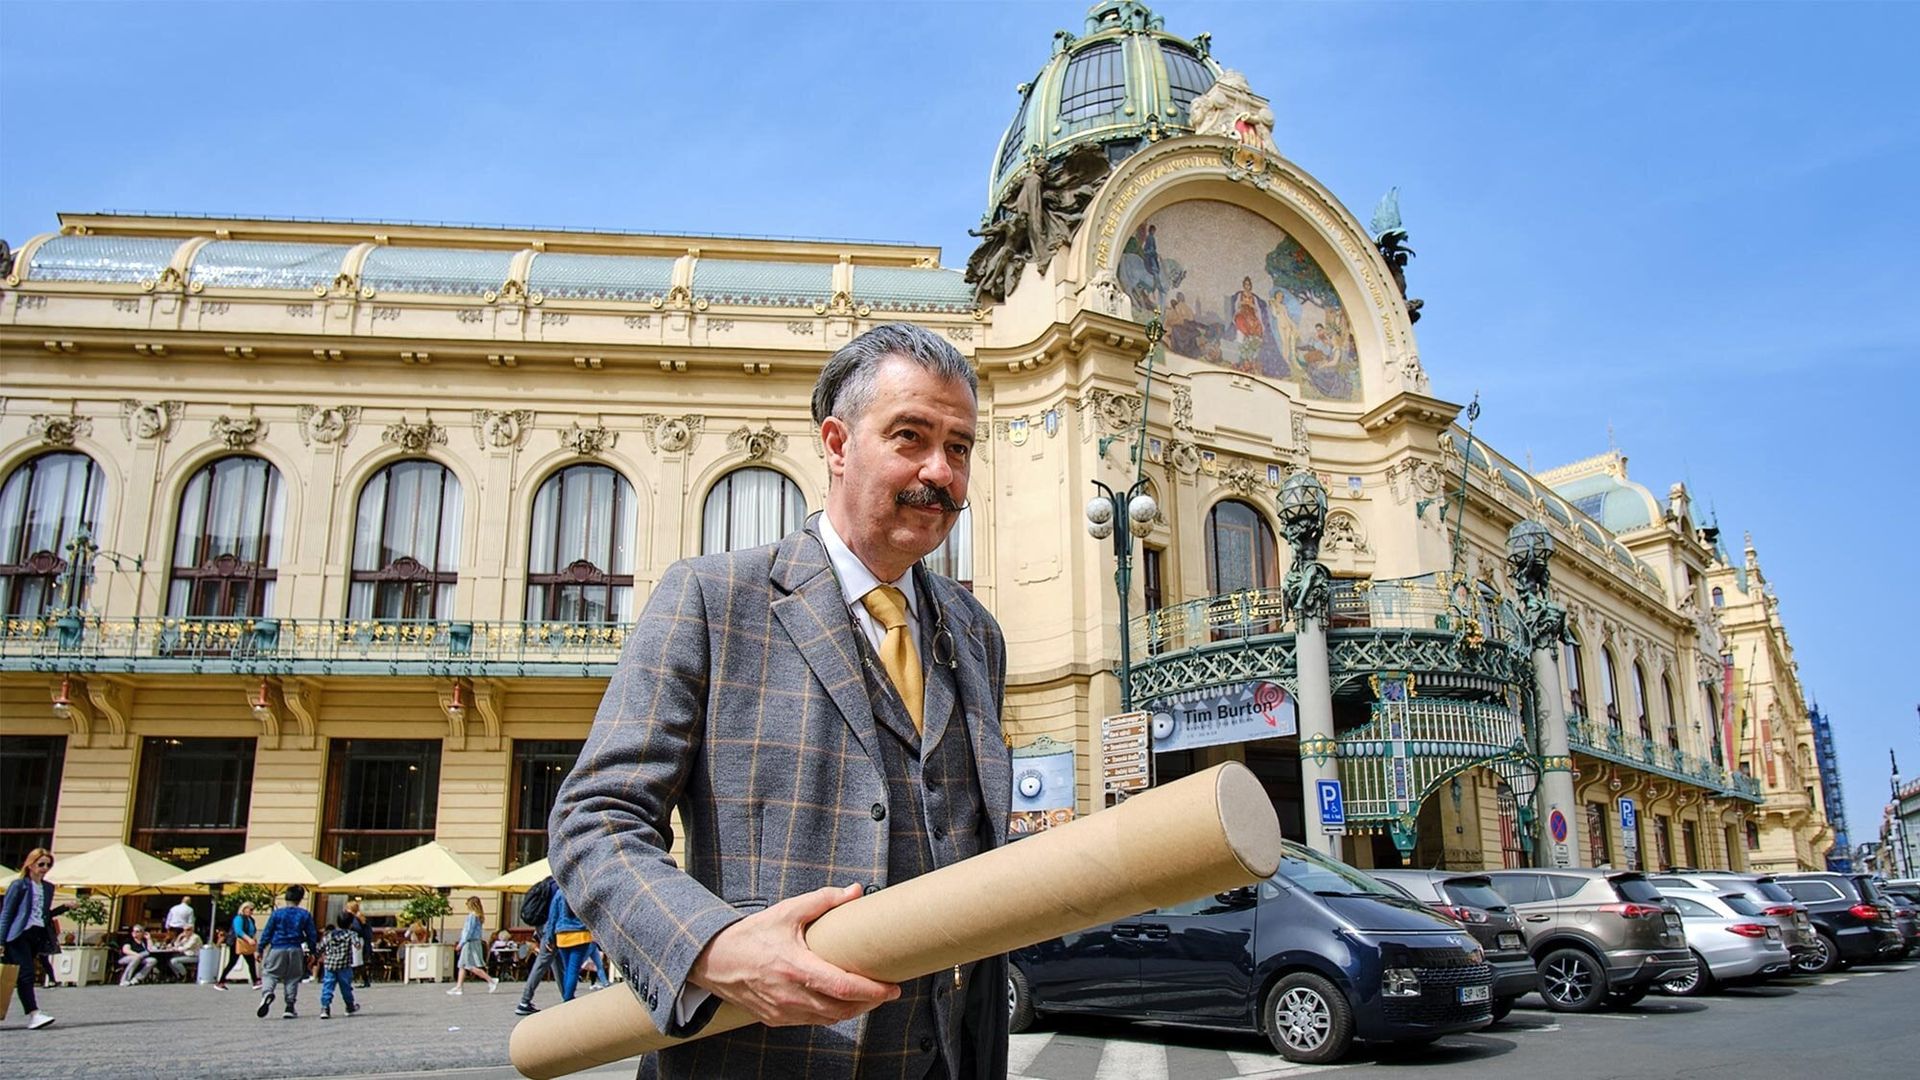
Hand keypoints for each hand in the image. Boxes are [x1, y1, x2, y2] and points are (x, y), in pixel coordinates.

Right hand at [687, 883, 897, 1026]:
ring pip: (829, 1020)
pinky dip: (830, 1015)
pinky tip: (839, 1002)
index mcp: (796, 968)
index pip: (843, 987)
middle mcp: (790, 995)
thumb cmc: (750, 935)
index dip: (872, 991)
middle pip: (842, 1010)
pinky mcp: (775, 1020)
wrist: (713, 960)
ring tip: (868, 997)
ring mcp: (782, 1011)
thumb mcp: (787, 911)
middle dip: (869, 1004)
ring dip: (852, 1011)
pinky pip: (811, 1022)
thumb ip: (823, 901)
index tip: (892, 988)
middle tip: (886, 992)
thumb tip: (855, 892)